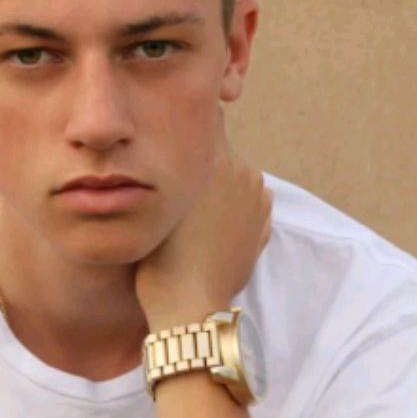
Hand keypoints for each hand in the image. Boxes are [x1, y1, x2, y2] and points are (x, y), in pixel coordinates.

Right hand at [133, 108, 271, 328]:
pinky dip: (232, 208)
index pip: (206, 116)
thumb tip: (174, 140)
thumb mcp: (152, 196)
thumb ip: (168, 162)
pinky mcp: (264, 218)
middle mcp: (240, 168)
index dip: (188, 122)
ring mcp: (257, 195)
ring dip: (216, 185)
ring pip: (232, 175)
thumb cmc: (158, 252)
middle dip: (199, 161)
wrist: (188, 302)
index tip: (175, 132)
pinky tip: (210, 230)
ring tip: (192, 216)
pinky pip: (246, 199)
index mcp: (211, 155)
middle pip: (216, 148)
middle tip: (174, 186)